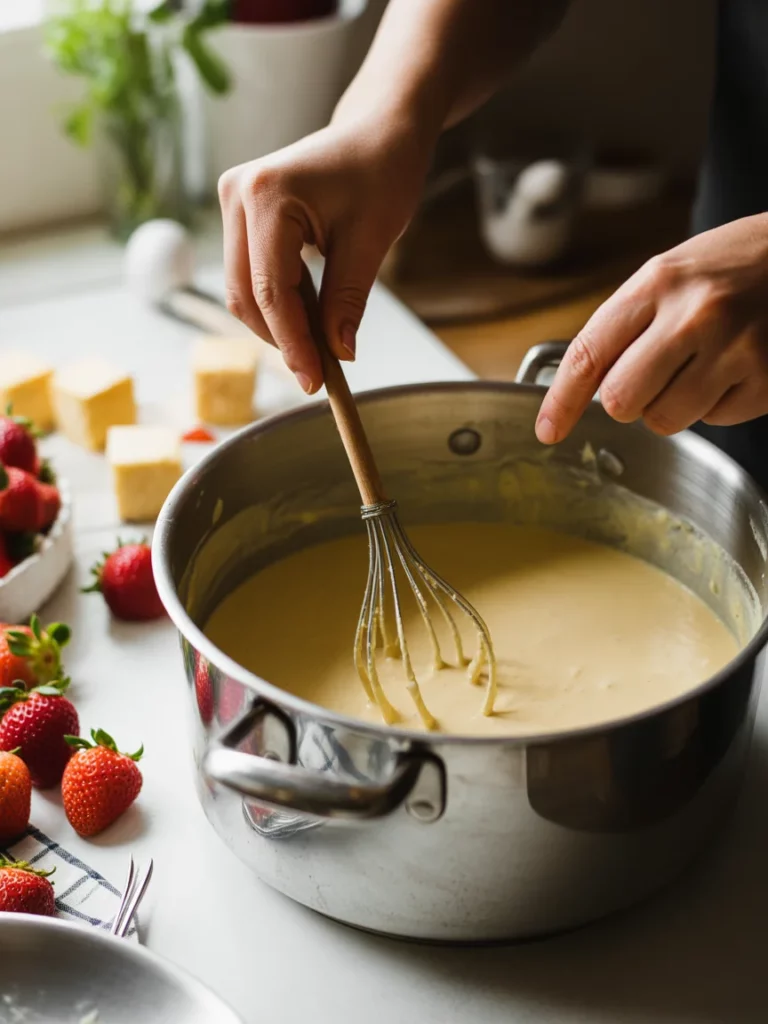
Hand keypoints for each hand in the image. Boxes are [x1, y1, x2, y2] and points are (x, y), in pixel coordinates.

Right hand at [217, 119, 431, 393]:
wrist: (377, 130)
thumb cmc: (382, 170)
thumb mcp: (372, 240)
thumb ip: (347, 299)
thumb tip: (337, 354)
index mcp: (267, 195)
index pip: (271, 289)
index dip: (293, 343)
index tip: (316, 380)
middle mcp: (237, 194)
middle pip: (246, 294)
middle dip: (283, 338)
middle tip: (321, 372)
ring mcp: (232, 202)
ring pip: (242, 289)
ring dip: (279, 324)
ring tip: (322, 343)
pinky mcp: (240, 213)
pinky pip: (250, 274)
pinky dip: (278, 303)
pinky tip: (311, 315)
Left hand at [535, 213, 767, 443]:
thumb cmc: (728, 267)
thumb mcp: (667, 276)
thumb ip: (624, 327)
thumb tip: (581, 389)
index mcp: (657, 284)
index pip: (589, 355)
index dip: (561, 401)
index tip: (548, 430)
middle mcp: (694, 315)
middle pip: (621, 400)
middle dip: (626, 400)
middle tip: (651, 375)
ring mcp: (734, 349)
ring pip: (664, 420)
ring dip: (671, 406)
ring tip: (698, 365)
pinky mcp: (766, 380)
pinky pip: (714, 421)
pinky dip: (716, 404)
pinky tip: (732, 368)